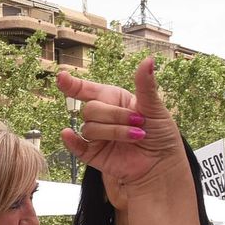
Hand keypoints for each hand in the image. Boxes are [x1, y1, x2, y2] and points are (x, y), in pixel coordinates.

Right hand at [56, 59, 187, 209]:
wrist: (163, 164)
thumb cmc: (161, 135)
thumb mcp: (155, 106)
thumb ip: (145, 85)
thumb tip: (148, 60)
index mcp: (113, 101)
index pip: (87, 90)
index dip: (73, 84)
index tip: (62, 77)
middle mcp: (103, 117)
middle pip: (90, 110)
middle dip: (115, 116)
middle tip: (138, 122)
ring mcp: (97, 137)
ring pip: (89, 128)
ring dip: (114, 132)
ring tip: (136, 137)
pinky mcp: (94, 155)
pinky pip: (76, 147)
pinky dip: (71, 141)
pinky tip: (68, 134)